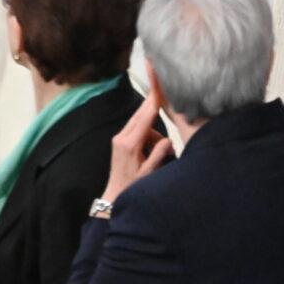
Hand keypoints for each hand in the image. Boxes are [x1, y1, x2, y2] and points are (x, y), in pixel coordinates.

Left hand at [102, 87, 170, 201]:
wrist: (114, 194)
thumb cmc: (132, 186)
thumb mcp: (149, 171)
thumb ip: (159, 153)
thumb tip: (168, 139)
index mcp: (130, 144)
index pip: (145, 118)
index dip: (153, 103)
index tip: (159, 89)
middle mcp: (122, 137)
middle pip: (140, 115)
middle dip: (152, 105)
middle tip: (162, 92)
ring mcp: (119, 138)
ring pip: (139, 123)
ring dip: (152, 129)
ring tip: (162, 149)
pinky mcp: (119, 141)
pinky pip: (136, 130)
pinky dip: (147, 134)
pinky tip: (153, 149)